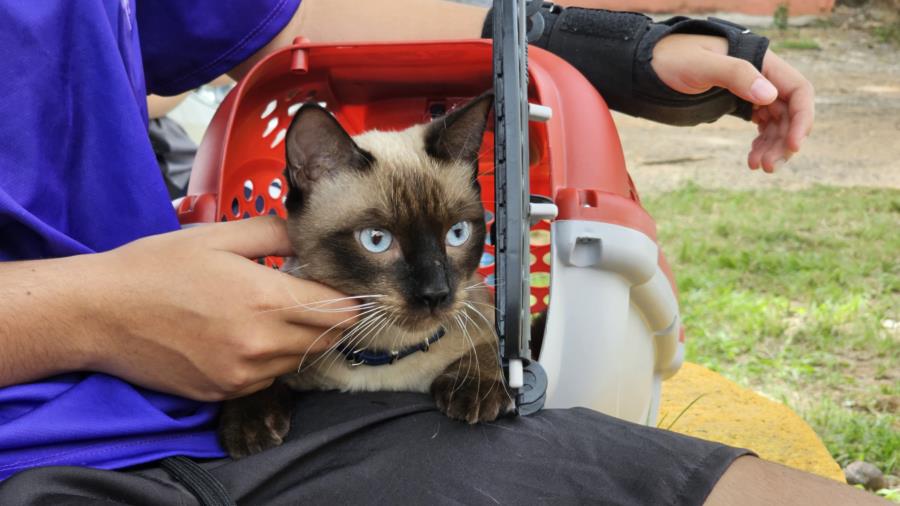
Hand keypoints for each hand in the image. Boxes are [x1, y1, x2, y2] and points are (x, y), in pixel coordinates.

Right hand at [80, 216, 357, 400]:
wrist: (98, 314)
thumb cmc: (155, 268)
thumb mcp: (218, 236)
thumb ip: (275, 232)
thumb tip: (310, 233)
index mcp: (265, 301)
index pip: (340, 312)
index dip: (346, 298)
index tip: (338, 285)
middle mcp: (260, 345)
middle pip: (327, 340)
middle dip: (328, 319)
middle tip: (309, 295)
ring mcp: (242, 375)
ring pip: (300, 360)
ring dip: (300, 339)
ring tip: (272, 313)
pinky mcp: (224, 392)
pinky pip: (269, 377)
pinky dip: (270, 358)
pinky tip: (245, 334)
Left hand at [652, 34, 814, 171]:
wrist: (652, 64)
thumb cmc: (673, 60)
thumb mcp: (700, 66)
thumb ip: (735, 75)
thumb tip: (769, 95)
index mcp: (762, 62)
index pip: (798, 91)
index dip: (802, 119)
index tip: (793, 146)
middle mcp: (763, 76)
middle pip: (789, 112)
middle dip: (784, 141)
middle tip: (767, 167)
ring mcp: (752, 91)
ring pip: (777, 123)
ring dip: (772, 147)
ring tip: (756, 166)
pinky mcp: (740, 103)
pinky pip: (762, 125)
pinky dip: (761, 143)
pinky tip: (751, 159)